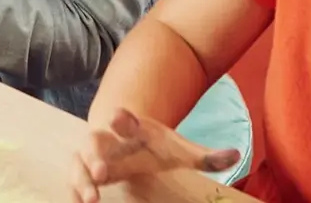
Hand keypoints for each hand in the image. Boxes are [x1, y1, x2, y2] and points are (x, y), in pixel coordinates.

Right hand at [70, 108, 240, 202]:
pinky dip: (75, 190)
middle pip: (96, 140)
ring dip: (83, 177)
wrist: (122, 132)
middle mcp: (108, 138)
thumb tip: (237, 156)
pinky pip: (74, 178)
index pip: (125, 119)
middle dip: (96, 153)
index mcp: (132, 128)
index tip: (120, 115)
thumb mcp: (177, 148)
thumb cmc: (153, 145)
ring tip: (92, 198)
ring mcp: (92, 155)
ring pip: (80, 161)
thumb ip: (204, 155)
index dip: (122, 118)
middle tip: (103, 170)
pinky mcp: (84, 170)